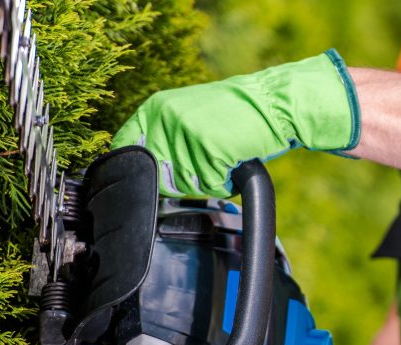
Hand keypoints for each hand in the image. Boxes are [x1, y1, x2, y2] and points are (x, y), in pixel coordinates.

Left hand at [111, 50, 359, 197]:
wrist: (274, 103)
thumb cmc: (235, 113)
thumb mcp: (188, 113)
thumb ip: (162, 135)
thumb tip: (141, 170)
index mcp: (157, 107)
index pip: (126, 147)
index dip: (137, 170)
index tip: (149, 178)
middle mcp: (167, 119)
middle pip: (158, 176)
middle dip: (181, 181)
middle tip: (205, 163)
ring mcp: (187, 134)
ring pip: (184, 185)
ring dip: (206, 181)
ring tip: (223, 158)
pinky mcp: (210, 150)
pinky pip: (210, 186)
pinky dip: (225, 183)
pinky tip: (234, 162)